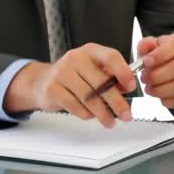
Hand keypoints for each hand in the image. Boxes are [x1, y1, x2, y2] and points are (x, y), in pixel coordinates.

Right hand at [7, 44, 137, 126]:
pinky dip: (86, 114)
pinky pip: (75, 106)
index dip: (124, 73)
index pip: (111, 57)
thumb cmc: (74, 75)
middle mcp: (76, 58)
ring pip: (89, 98)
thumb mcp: (93, 68)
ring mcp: (62, 73)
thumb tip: (126, 88)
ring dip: (103, 113)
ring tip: (110, 122)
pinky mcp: (52, 89)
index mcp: (91, 50)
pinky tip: (91, 116)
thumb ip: (111, 76)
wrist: (41, 81)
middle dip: (117, 102)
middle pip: (101, 83)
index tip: (131, 87)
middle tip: (127, 115)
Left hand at [137, 34, 173, 109]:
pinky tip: (161, 97)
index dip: (160, 54)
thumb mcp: (150, 47)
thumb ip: (145, 45)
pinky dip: (168, 101)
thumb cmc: (160, 58)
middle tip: (144, 79)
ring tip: (150, 89)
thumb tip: (146, 47)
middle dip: (156, 76)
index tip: (146, 62)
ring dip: (160, 90)